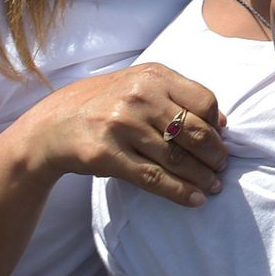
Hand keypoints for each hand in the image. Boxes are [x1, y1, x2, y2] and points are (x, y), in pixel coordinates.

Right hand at [9, 62, 225, 207]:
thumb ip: (178, 95)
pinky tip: (195, 199)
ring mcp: (122, 126)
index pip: (204, 101)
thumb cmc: (105, 103)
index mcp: (154, 76)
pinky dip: (180, 192)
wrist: (51, 124)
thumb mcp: (140, 84)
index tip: (220, 139)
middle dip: (215, 154)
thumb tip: (221, 122)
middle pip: (194, 132)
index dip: (217, 125)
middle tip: (222, 167)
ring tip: (214, 187)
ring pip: (177, 158)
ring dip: (202, 177)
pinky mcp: (107, 155)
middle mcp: (140, 98)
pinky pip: (153, 178)